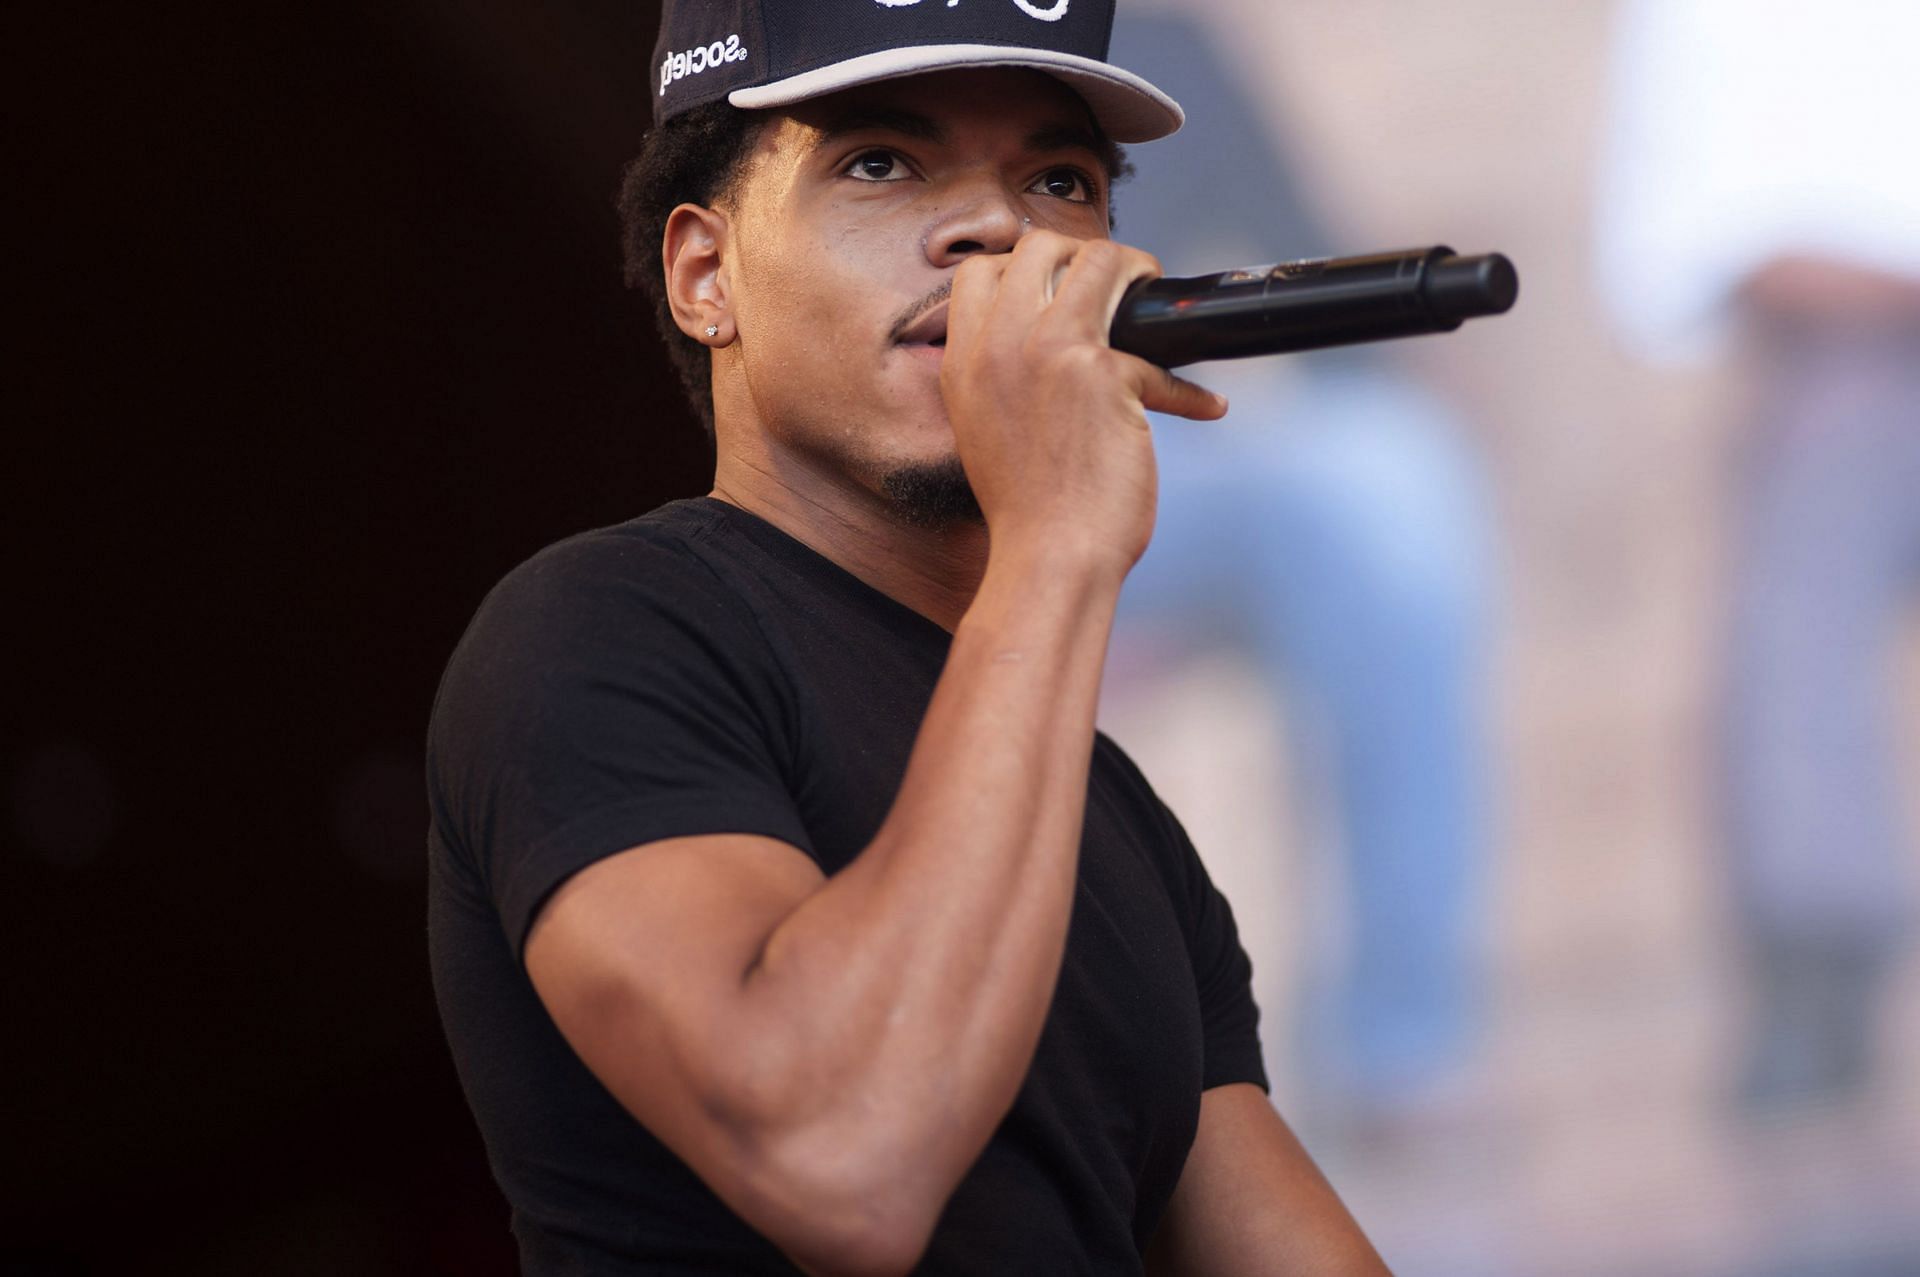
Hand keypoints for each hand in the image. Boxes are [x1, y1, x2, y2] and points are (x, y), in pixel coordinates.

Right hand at [940, 231, 1226, 574]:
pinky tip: (1202, 408)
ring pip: (1099, 261)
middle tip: (1115, 283)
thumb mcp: (984, 430)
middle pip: (1039, 246)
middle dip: (1084, 254)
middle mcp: (998, 347)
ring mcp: (1048, 352)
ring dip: (1136, 270)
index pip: (980, 272)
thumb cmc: (1027, 510)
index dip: (1025, 264)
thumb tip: (1048, 343)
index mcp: (963, 363)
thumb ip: (1002, 378)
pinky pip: (1159, 354)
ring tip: (1153, 301)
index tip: (1059, 285)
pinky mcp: (1104, 373)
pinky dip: (1188, 388)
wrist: (1048, 558)